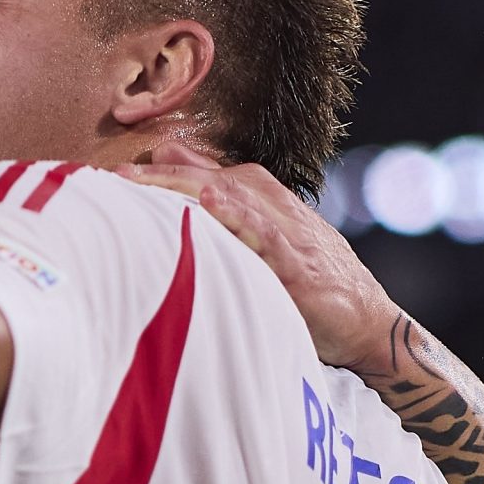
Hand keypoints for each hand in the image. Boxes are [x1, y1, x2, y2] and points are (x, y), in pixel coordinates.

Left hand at [114, 143, 398, 375]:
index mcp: (262, 199)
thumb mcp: (264, 237)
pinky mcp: (298, 267)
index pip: (206, 174)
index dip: (163, 170)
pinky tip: (211, 204)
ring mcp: (286, 235)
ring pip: (232, 199)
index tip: (117, 171)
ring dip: (188, 187)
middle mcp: (272, 208)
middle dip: (164, 176)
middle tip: (116, 176)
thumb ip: (222, 204)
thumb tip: (170, 162)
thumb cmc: (311, 278)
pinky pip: (265, 236)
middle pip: (211, 181)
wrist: (368, 321)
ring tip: (148, 180)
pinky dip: (239, 217)